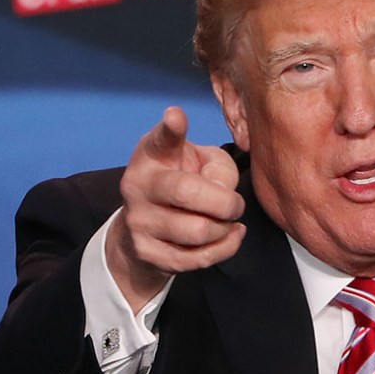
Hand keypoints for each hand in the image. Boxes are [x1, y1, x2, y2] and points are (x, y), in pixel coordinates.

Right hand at [107, 106, 245, 312]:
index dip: (171, 128)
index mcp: (152, 155)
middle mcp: (138, 185)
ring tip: (228, 221)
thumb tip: (223, 191)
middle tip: (236, 204)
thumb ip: (217, 167)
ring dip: (225, 228)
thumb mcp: (200, 162)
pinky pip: (197, 258)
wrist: (147, 229)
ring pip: (198, 231)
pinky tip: (231, 235)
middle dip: (226, 202)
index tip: (176, 115)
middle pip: (188, 193)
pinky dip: (225, 248)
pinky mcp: (148, 253)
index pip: (160, 139)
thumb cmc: (183, 183)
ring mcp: (139, 222)